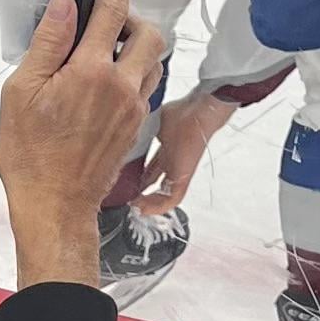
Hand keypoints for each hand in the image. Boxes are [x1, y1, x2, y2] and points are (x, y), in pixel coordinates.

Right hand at [0, 0, 166, 288]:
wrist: (55, 206)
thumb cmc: (30, 154)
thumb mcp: (21, 92)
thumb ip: (48, 42)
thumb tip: (65, 4)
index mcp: (91, 72)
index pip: (111, 9)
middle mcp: (121, 86)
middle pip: (149, 33)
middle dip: (132, 16)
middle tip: (103, 22)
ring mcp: (133, 108)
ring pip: (152, 60)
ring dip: (135, 45)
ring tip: (102, 51)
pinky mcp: (134, 126)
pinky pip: (145, 85)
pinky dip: (132, 71)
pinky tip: (104, 82)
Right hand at [132, 86, 230, 213]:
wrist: (197, 115)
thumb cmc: (180, 113)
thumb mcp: (152, 124)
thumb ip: (140, 133)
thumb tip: (122, 137)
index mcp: (165, 149)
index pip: (151, 167)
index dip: (138, 174)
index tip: (124, 178)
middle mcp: (171, 162)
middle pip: (155, 180)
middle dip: (140, 188)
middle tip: (125, 195)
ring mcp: (178, 171)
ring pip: (163, 193)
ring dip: (147, 201)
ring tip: (132, 205)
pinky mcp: (182, 179)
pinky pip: (170, 199)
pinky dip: (156, 206)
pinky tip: (141, 207)